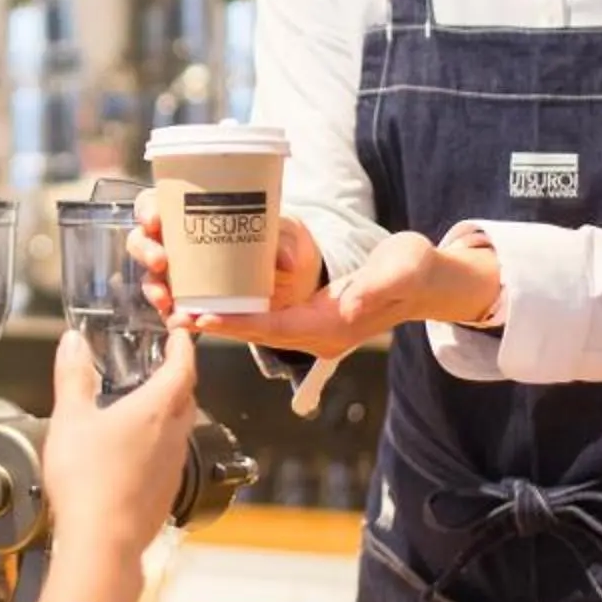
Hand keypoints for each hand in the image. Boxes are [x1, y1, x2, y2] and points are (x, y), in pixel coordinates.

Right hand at [40, 329, 198, 563]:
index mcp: (157, 410)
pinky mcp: (166, 493)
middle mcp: (174, 436)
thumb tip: (72, 343)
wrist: (102, 541)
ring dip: (167, 413)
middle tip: (162, 366)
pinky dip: (157, 445)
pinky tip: (133, 453)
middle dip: (177, 378)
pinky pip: (169, 459)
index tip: (180, 335)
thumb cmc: (88, 481)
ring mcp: (173, 467)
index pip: (183, 367)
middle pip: (186, 397)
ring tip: (142, 407)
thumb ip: (73, 376)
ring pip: (180, 429)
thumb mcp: (70, 418)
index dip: (183, 347)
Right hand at [129, 189, 325, 321]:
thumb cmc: (280, 247)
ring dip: (153, 288)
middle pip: (143, 240)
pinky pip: (171, 310)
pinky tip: (180, 320)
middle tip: (160, 260)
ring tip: (166, 299)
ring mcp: (179, 275)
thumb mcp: (287, 236)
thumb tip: (285, 261)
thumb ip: (284, 242)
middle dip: (145, 249)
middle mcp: (179, 243)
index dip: (148, 209)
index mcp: (193, 213)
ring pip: (150, 278)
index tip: (155, 219)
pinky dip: (172, 316)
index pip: (157, 203)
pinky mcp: (188, 304)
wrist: (294, 284)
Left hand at [177, 230, 500, 356]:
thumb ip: (376, 286)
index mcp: (332, 325)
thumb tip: (349, 304)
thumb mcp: (402, 269)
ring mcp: (311, 326)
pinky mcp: (309, 314)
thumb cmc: (415, 270)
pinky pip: (265, 315)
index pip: (274, 327)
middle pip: (255, 331)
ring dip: (219, 318)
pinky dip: (236, 308)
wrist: (428, 281)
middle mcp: (316, 332)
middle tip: (172, 314)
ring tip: (178, 307)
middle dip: (215, 324)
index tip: (201, 316)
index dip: (236, 323)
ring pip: (256, 325)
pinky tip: (210, 295)